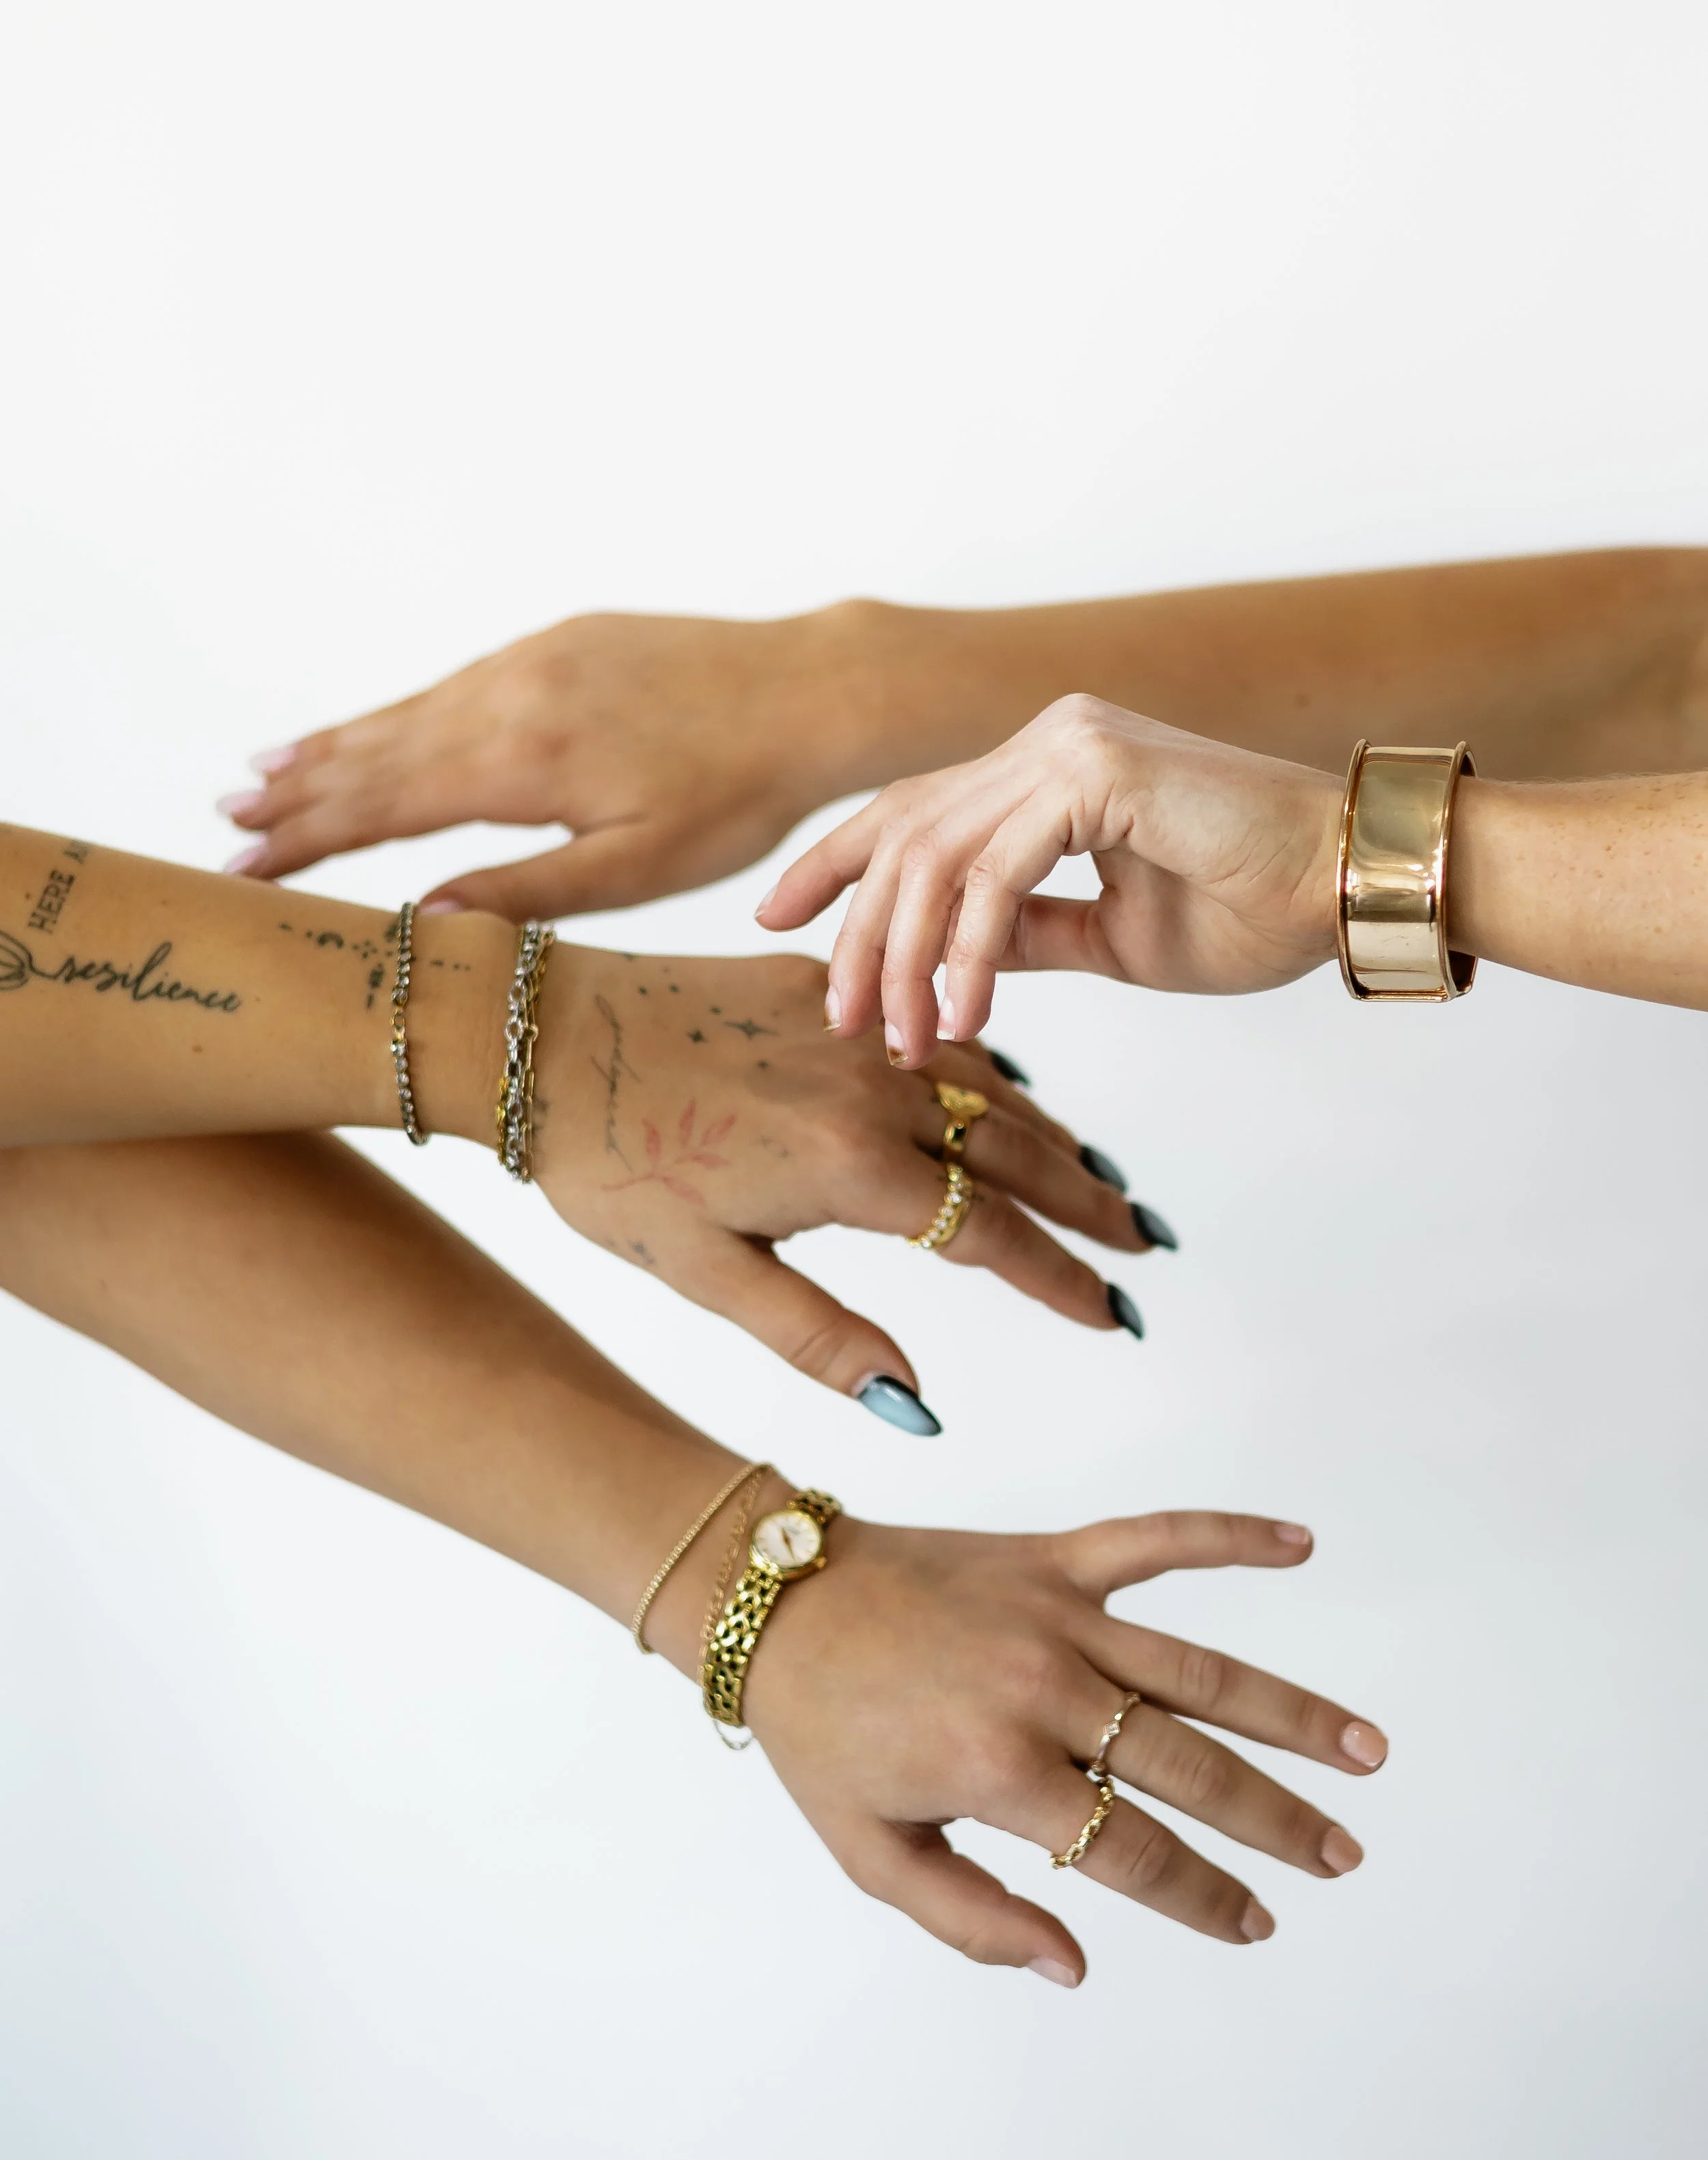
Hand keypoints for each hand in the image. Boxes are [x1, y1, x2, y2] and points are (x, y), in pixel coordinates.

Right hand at [219, 608, 888, 916]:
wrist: (807, 692)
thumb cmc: (735, 797)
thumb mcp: (637, 867)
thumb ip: (529, 891)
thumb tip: (425, 920)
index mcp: (522, 764)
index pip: (386, 809)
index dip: (309, 841)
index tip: (246, 869)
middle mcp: (509, 699)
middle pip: (379, 755)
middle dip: (299, 793)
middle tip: (227, 822)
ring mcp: (531, 661)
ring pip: (410, 713)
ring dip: (336, 745)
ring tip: (268, 771)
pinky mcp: (559, 641)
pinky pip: (454, 682)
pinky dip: (399, 710)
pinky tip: (377, 726)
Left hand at [530, 946, 1170, 1418]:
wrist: (535, 1032)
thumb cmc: (605, 1164)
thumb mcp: (704, 1273)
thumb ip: (819, 1336)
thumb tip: (916, 1404)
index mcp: (851, 1168)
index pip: (992, 1236)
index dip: (1062, 1282)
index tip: (1116, 1317)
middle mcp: (873, 1088)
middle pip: (1018, 1154)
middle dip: (1090, 1206)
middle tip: (1145, 1244)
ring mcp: (850, 1028)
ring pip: (988, 1088)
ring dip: (1054, 1138)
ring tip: (1104, 1181)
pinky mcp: (817, 986)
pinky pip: (931, 1031)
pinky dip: (989, 1071)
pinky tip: (1012, 1091)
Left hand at [743, 1505, 1383, 1978]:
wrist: (776, 1598)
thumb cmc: (821, 1730)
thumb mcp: (869, 1852)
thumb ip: (970, 1919)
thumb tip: (1074, 1965)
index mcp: (998, 1767)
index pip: (1133, 1850)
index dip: (1204, 1895)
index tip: (1257, 1922)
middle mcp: (1043, 1687)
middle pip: (1190, 1767)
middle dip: (1277, 1819)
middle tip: (1343, 1855)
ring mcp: (1055, 1613)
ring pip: (1199, 1668)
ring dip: (1291, 1710)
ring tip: (1366, 1749)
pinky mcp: (1050, 1557)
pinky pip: (1154, 1539)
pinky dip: (1229, 1535)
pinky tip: (1301, 1541)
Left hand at [761, 695, 1344, 1067]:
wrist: (1351, 887)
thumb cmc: (1253, 906)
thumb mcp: (1109, 937)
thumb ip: (1030, 935)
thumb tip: (962, 961)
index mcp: (1046, 766)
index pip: (910, 811)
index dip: (834, 864)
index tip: (776, 920)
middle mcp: (1047, 739)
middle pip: (904, 834)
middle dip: (857, 934)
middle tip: (839, 1018)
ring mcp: (1069, 744)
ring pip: (936, 855)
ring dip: (907, 957)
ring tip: (902, 1039)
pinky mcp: (1099, 771)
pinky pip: (1000, 872)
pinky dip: (972, 950)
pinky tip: (966, 1014)